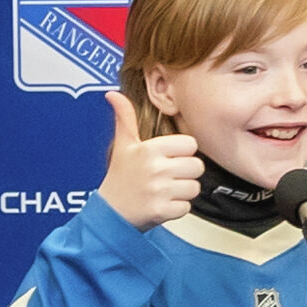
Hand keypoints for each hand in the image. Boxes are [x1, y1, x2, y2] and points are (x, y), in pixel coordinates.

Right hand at [96, 91, 202, 230]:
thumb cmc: (120, 177)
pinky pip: (187, 207)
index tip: (168, 158)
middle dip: (185, 173)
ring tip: (164, 190)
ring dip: (182, 192)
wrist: (109, 212)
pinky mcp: (162, 211)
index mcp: (149, 149)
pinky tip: (162, 204)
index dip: (182, 152)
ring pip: (195, 187)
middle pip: (197, 166)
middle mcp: (155, 168)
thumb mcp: (123, 145)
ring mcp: (159, 191)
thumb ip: (125, 118)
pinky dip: (177, 209)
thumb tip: (113, 94)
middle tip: (166, 177)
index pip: (190, 144)